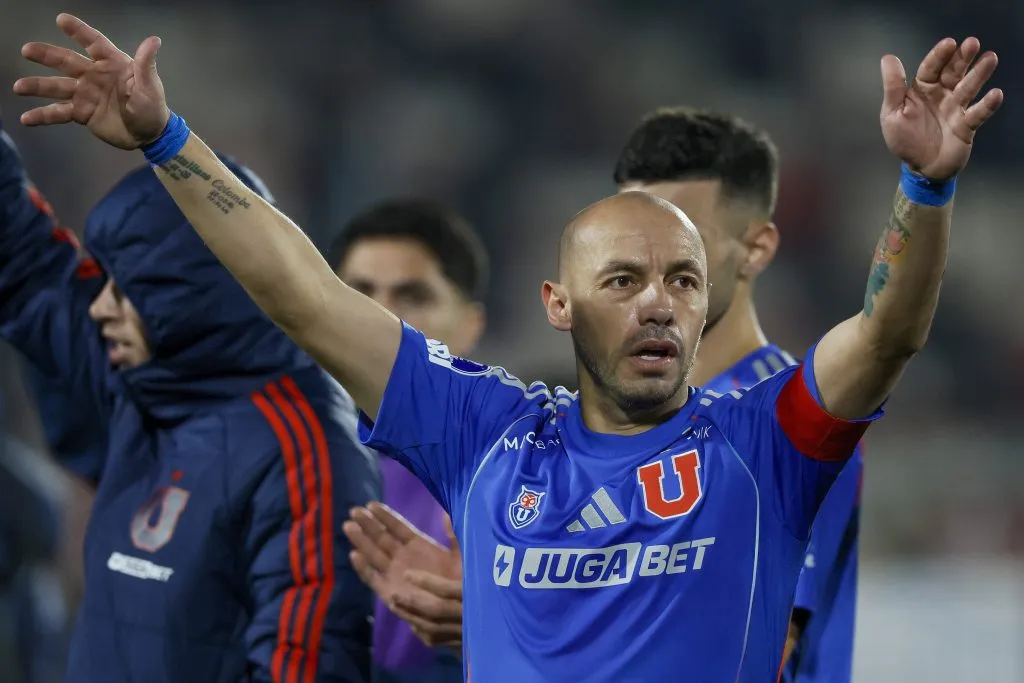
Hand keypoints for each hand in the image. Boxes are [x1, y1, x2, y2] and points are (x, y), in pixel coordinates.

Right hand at [14, 14, 169, 148]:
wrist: (149, 135)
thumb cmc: (152, 107)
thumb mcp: (150, 87)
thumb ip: (146, 64)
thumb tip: (154, 40)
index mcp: (112, 63)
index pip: (93, 43)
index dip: (79, 32)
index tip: (61, 19)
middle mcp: (94, 75)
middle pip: (67, 61)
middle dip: (47, 55)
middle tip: (27, 50)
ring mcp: (85, 94)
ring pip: (58, 86)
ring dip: (38, 86)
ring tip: (19, 87)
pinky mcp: (81, 113)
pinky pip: (59, 112)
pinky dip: (43, 115)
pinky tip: (26, 118)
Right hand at [343, 503, 462, 647]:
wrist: (456, 611)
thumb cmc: (460, 581)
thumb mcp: (460, 555)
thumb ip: (453, 535)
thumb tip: (446, 513)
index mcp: (418, 545)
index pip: (398, 527)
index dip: (385, 516)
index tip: (371, 504)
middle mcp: (403, 557)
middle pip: (381, 537)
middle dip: (368, 524)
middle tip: (354, 511)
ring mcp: (394, 573)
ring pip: (373, 554)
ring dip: (361, 540)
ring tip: (348, 525)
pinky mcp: (389, 592)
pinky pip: (373, 578)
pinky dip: (363, 568)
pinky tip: (354, 555)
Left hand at [879, 37, 1002, 180]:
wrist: (919, 167)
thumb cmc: (905, 139)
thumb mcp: (891, 113)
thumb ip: (893, 87)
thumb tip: (888, 58)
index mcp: (922, 90)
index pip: (931, 68)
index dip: (939, 56)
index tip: (949, 43)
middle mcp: (942, 95)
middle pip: (953, 73)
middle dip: (962, 58)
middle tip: (972, 43)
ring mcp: (956, 109)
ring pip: (968, 88)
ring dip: (979, 74)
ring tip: (990, 58)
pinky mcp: (966, 126)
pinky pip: (977, 114)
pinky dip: (987, 105)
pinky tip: (995, 94)